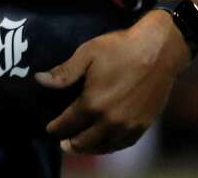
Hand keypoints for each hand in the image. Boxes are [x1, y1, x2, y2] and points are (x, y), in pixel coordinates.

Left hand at [35, 9, 190, 153]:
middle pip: (85, 141)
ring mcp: (129, 125)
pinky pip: (124, 143)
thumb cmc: (120, 48)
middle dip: (70, 143)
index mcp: (93, 103)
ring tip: (79, 146)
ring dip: (90, 148)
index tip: (48, 129)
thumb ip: (63, 72)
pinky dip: (111, 146)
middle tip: (61, 141)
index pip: (68, 124)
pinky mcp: (144, 124)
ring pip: (105, 145)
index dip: (56, 128)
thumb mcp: (86, 54)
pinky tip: (105, 142)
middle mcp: (111, 120)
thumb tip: (39, 80)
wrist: (158, 51)